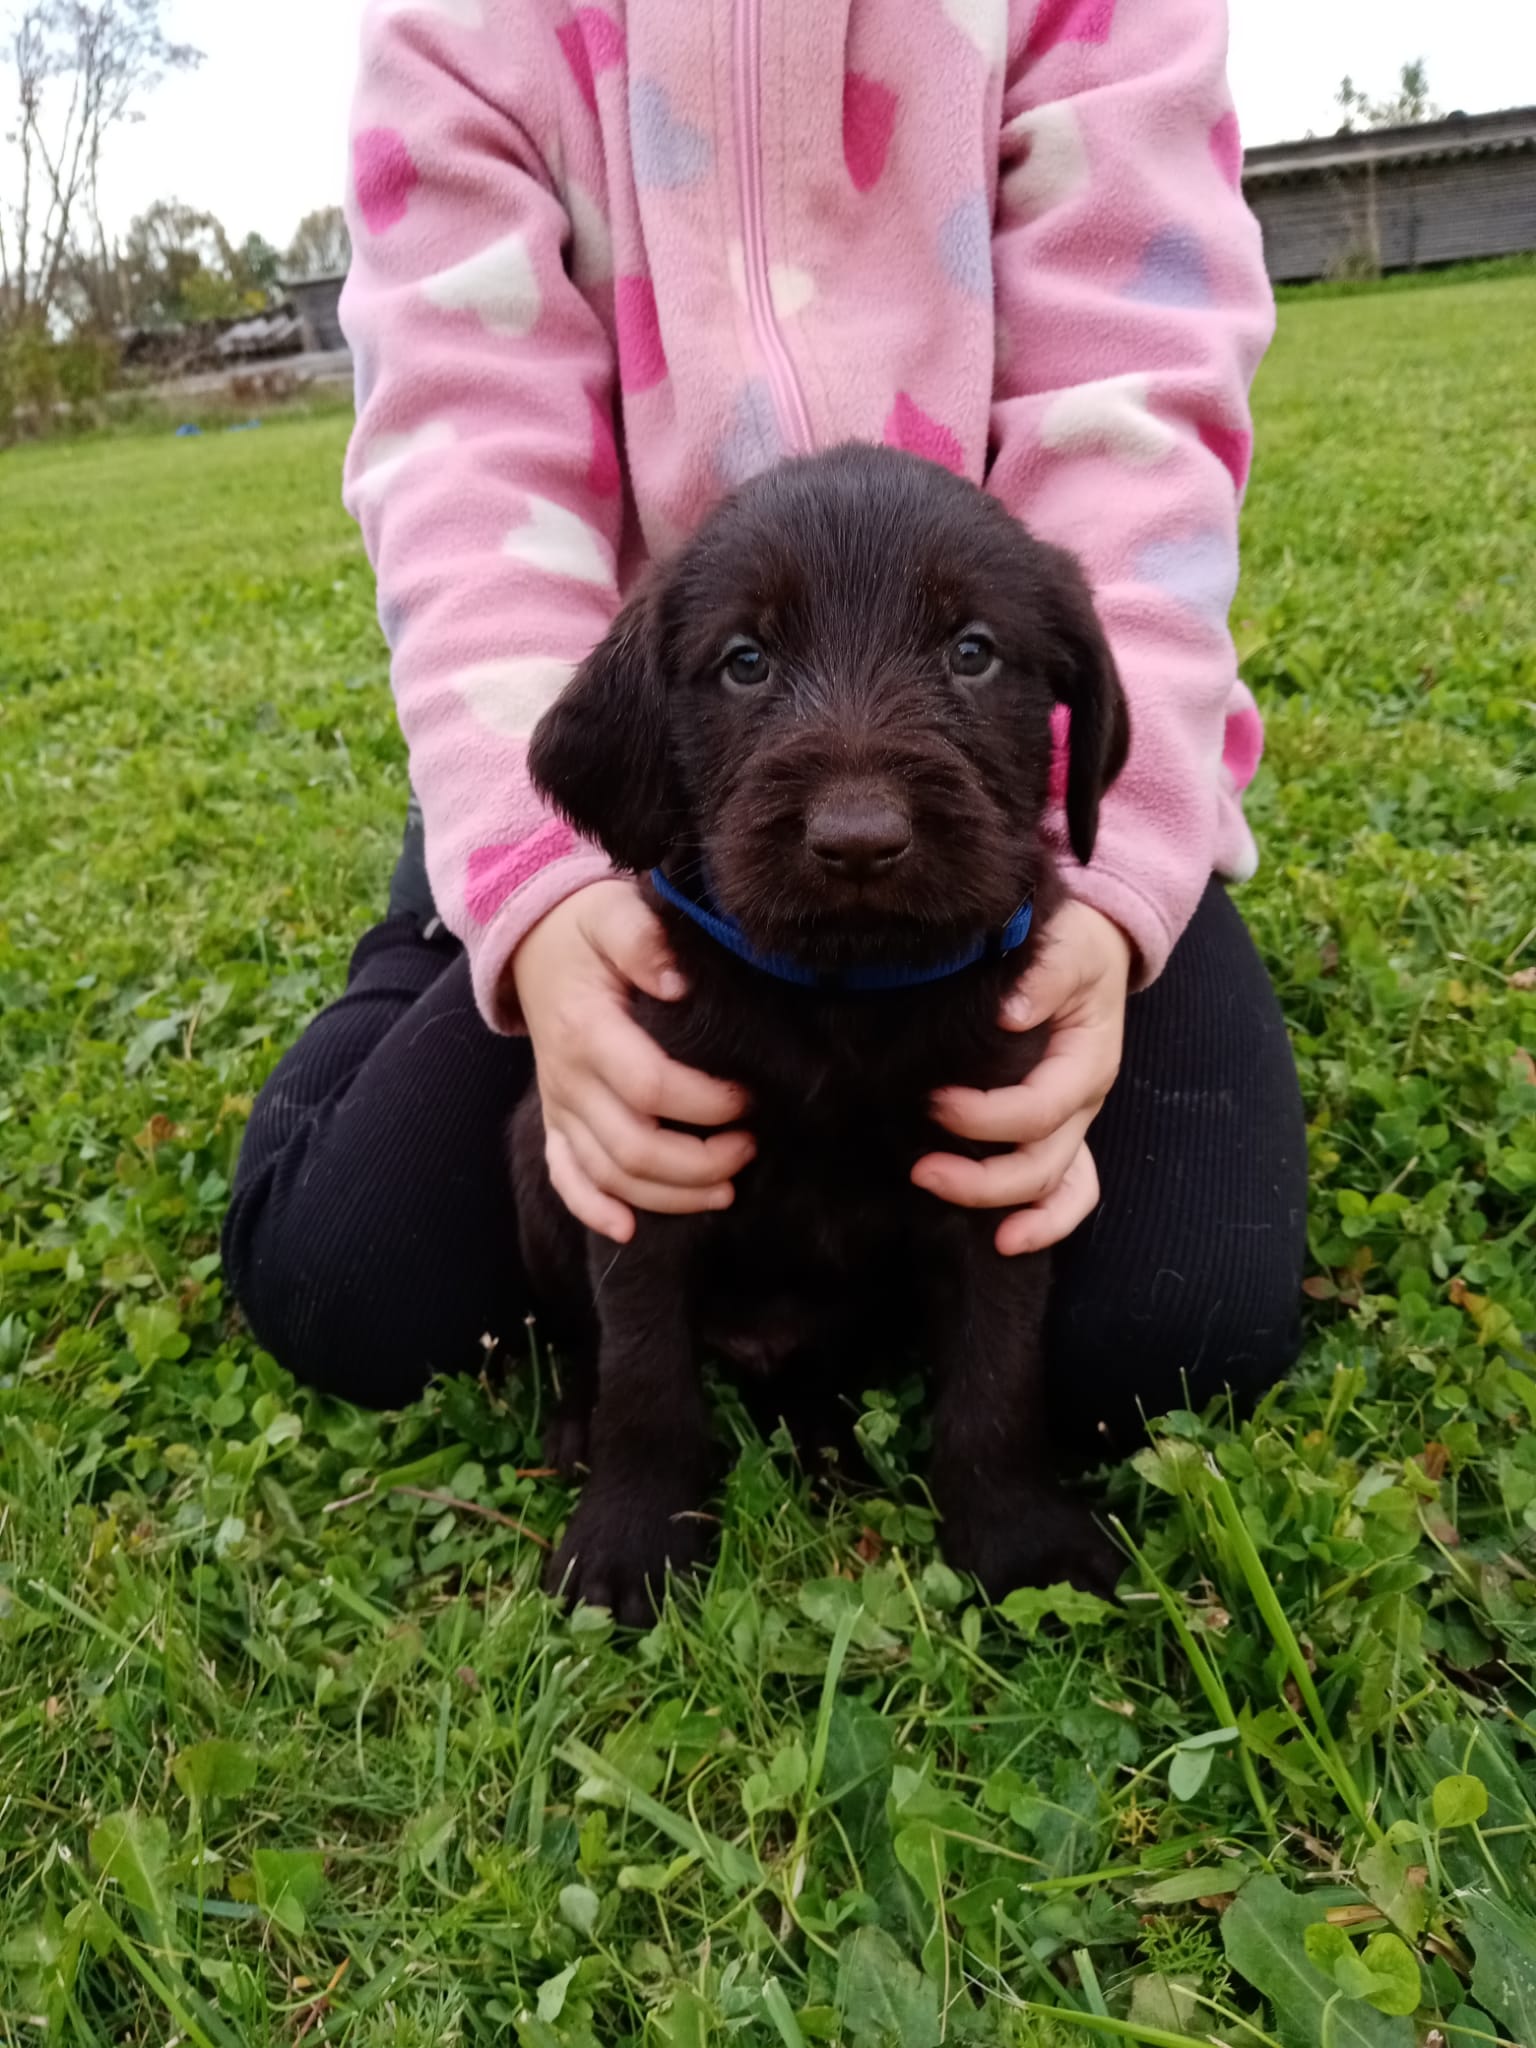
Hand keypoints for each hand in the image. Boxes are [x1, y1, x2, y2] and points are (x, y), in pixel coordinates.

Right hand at [510, 880, 753, 1242]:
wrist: (531, 940)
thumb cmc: (586, 927)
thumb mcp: (614, 911)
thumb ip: (643, 940)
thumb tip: (677, 981)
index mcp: (587, 1031)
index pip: (651, 1087)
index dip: (706, 1102)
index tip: (750, 1097)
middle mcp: (568, 1079)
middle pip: (633, 1148)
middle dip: (700, 1161)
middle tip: (750, 1147)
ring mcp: (559, 1106)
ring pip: (608, 1176)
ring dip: (669, 1195)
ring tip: (726, 1188)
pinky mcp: (555, 1120)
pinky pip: (564, 1177)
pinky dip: (593, 1210)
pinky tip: (630, 1230)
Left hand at [911, 902, 1131, 1255]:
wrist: (1095, 948)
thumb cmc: (1073, 947)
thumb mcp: (1067, 945)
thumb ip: (1045, 975)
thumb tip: (1011, 1013)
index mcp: (1086, 1062)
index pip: (1040, 1108)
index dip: (985, 1117)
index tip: (933, 1101)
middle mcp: (1084, 1103)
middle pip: (1043, 1165)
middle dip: (981, 1178)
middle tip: (920, 1168)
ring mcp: (1074, 1124)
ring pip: (1055, 1188)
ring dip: (1001, 1206)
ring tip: (942, 1199)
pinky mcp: (1061, 1132)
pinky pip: (1068, 1193)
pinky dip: (1045, 1223)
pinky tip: (1003, 1242)